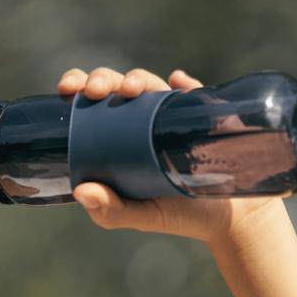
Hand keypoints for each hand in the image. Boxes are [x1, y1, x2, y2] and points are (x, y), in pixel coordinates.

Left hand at [58, 66, 291, 246]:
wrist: (228, 218)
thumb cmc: (176, 214)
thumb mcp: (140, 216)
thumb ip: (110, 211)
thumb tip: (82, 192)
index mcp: (116, 134)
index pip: (91, 101)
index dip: (78, 85)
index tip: (68, 88)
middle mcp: (142, 117)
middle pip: (117, 85)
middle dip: (103, 78)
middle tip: (95, 91)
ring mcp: (173, 113)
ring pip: (151, 83)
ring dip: (138, 78)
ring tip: (131, 89)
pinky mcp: (204, 115)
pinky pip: (195, 93)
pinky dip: (186, 85)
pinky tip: (180, 83)